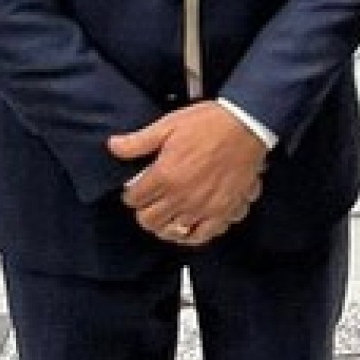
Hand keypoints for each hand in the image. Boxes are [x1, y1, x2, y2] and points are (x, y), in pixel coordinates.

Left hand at [108, 102, 268, 246]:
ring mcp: (202, 207)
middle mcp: (181, 197)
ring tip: (166, 215)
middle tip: (149, 202)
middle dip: (144, 211)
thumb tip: (113, 146)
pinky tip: (188, 225)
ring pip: (171, 232)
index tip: (136, 188)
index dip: (131, 193)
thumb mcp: (168, 125)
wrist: (246, 125)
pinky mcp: (223, 212)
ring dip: (164, 225)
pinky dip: (191, 235)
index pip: (133, 199)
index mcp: (165, 175)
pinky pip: (201, 236)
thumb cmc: (209, 123)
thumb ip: (139, 141)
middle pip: (148, 221)